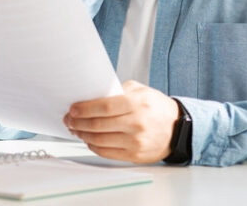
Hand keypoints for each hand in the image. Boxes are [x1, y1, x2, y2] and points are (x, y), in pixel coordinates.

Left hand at [64, 81, 179, 162]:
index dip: (84, 109)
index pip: (104, 107)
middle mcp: (136, 124)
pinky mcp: (135, 155)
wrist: (178, 128)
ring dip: (82, 135)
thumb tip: (91, 96)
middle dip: (78, 123)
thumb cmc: (156, 107)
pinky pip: (107, 153)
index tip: (73, 109)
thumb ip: (117, 91)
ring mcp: (136, 142)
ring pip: (100, 140)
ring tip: (75, 129)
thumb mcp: (140, 90)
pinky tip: (88, 139)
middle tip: (69, 119)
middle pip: (98, 125)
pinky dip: (93, 146)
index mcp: (137, 104)